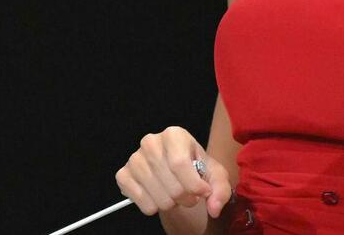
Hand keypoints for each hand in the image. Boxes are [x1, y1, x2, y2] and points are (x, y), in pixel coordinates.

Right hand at [115, 126, 233, 219]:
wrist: (177, 171)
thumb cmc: (196, 169)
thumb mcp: (215, 175)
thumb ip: (220, 190)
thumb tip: (214, 207)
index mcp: (174, 135)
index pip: (179, 164)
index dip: (194, 185)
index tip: (203, 192)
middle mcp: (151, 142)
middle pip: (172, 186)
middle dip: (186, 198)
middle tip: (188, 194)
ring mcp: (135, 158)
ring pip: (159, 198)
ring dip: (171, 204)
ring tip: (174, 193)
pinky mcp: (123, 174)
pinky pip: (141, 201)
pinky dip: (152, 206)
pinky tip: (157, 195)